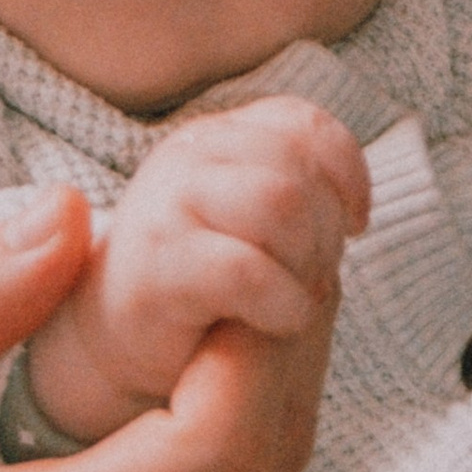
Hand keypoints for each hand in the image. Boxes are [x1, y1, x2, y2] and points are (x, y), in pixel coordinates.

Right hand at [0, 184, 333, 471]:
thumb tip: (76, 213)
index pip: (219, 447)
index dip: (262, 325)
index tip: (239, 229)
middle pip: (256, 471)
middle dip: (274, 333)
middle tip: (248, 227)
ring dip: (250, 390)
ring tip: (207, 288)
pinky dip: (212, 460)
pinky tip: (168, 386)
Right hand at [29, 98, 369, 441]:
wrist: (116, 345)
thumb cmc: (206, 285)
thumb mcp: (257, 225)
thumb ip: (302, 194)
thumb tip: (355, 210)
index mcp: (221, 137)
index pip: (305, 125)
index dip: (346, 174)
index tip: (354, 225)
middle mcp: (190, 154)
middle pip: (299, 168)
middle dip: (326, 230)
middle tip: (312, 278)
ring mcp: (168, 202)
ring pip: (281, 204)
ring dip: (306, 262)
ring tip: (293, 297)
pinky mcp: (158, 264)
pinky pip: (248, 271)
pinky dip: (283, 303)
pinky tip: (278, 321)